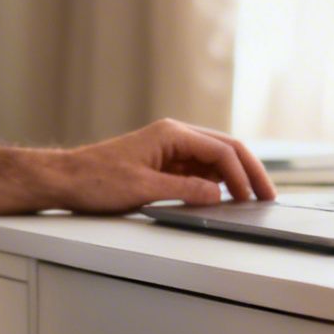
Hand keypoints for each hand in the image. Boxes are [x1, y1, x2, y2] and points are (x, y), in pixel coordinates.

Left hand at [54, 119, 274, 213]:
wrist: (65, 180)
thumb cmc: (95, 179)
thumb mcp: (143, 189)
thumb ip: (185, 190)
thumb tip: (218, 195)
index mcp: (171, 134)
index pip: (221, 150)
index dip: (242, 174)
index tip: (252, 197)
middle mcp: (173, 136)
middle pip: (224, 149)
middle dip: (248, 172)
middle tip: (267, 195)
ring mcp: (168, 149)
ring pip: (213, 159)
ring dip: (234, 177)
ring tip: (251, 199)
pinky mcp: (162, 164)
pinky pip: (198, 170)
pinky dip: (215, 183)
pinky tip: (224, 197)